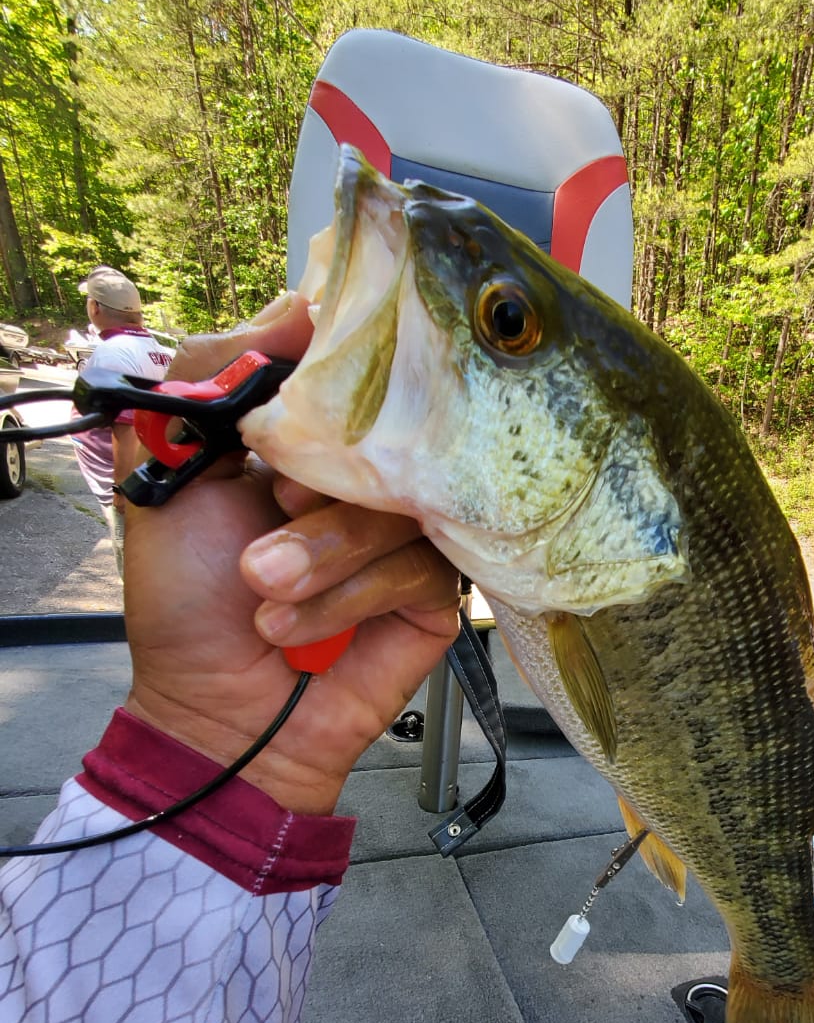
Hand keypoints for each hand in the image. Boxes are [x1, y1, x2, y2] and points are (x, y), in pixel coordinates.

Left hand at [123, 299, 459, 813]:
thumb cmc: (187, 603)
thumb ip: (206, 375)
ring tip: (263, 591)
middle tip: (270, 510)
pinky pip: (421, 567)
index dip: (326, 387)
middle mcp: (362, 479)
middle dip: (314, 486)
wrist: (217, 715)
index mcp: (306, 439)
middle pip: (387, 435)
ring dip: (320, 555)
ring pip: (402, 505)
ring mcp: (405, 535)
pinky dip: (349, 598)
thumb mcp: (167, 471)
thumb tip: (295, 307)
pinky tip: (298, 629)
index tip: (289, 419)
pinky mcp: (436, 594)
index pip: (347, 372)